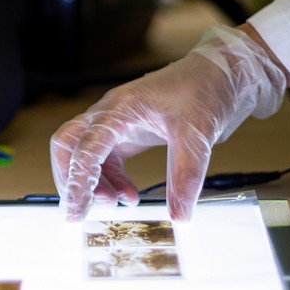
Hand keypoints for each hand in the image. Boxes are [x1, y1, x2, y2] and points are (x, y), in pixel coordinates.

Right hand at [49, 25, 287, 221]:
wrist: (220, 73)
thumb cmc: (203, 89)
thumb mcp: (196, 135)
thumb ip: (186, 176)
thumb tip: (180, 215)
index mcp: (120, 108)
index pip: (85, 147)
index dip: (76, 180)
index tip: (77, 210)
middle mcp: (111, 114)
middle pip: (69, 144)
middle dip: (69, 178)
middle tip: (82, 209)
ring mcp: (118, 122)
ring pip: (86, 155)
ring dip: (93, 183)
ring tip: (114, 204)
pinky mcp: (128, 132)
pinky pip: (107, 159)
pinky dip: (111, 180)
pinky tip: (129, 196)